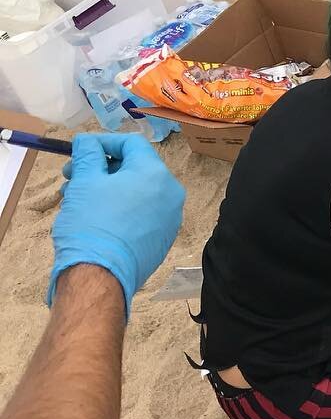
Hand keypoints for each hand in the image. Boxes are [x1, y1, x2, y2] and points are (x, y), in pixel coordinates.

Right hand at [49, 133, 184, 314]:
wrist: (101, 276)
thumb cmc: (91, 222)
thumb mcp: (85, 182)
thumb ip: (88, 155)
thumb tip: (87, 141)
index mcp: (156, 174)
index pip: (133, 143)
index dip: (104, 142)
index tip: (79, 149)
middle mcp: (171, 193)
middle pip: (134, 168)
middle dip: (100, 168)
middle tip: (71, 175)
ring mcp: (170, 218)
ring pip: (135, 192)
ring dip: (105, 188)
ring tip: (73, 197)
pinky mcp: (162, 238)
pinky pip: (140, 213)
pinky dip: (119, 207)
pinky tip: (93, 216)